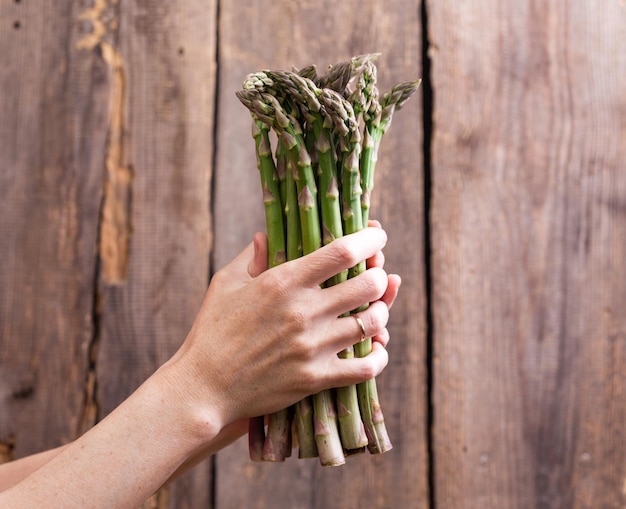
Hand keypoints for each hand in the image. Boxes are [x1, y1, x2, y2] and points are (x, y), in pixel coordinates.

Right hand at [169, 225, 398, 430]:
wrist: (203, 388)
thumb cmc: (212, 331)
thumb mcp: (226, 284)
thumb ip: (251, 256)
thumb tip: (266, 234)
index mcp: (283, 281)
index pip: (341, 251)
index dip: (369, 238)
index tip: (378, 234)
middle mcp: (303, 311)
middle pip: (367, 284)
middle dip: (379, 276)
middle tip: (376, 276)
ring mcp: (312, 347)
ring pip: (372, 323)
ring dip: (381, 312)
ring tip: (376, 310)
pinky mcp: (315, 379)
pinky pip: (366, 367)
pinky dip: (379, 356)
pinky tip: (377, 348)